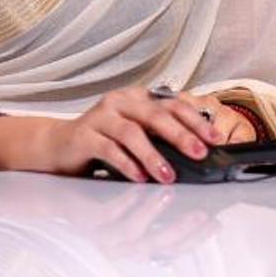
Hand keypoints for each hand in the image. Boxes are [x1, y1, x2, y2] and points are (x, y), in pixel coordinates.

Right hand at [24, 86, 226, 181]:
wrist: (59, 146)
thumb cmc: (104, 141)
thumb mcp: (136, 134)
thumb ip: (160, 136)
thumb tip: (198, 150)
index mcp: (138, 98)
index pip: (173, 104)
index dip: (196, 121)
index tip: (216, 139)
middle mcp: (120, 102)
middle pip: (156, 115)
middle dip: (181, 135)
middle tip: (199, 153)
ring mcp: (100, 117)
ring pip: (132, 133)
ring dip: (153, 155)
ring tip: (168, 176)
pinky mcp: (84, 135)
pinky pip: (109, 149)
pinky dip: (127, 164)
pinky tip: (140, 178)